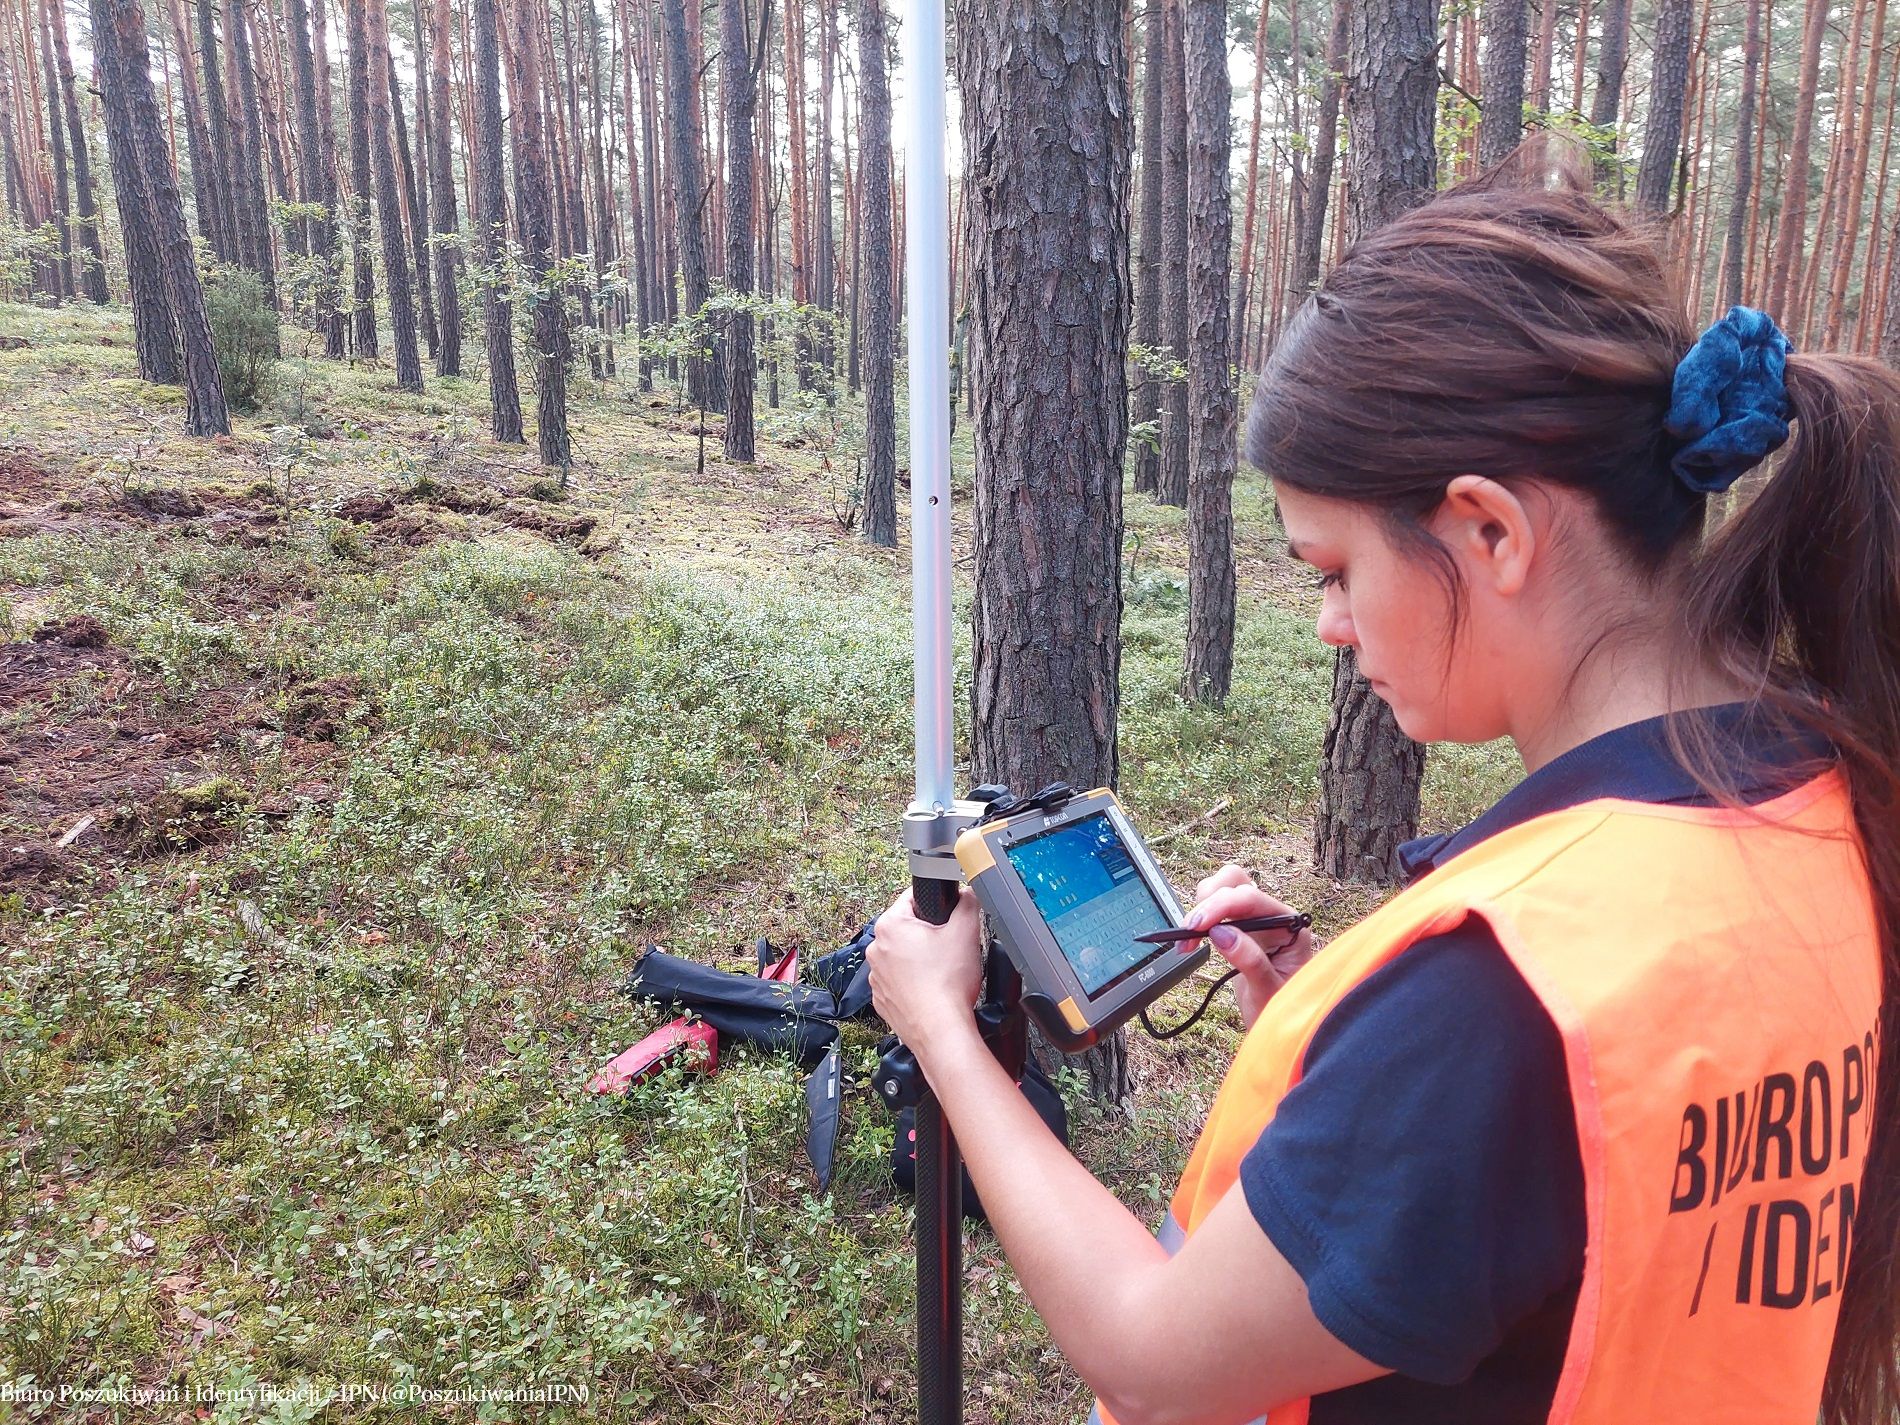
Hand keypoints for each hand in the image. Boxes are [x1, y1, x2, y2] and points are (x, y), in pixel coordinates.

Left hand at [868, 886, 984, 1054]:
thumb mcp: (966, 931)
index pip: (912, 898)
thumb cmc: (947, 984)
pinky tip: (932, 989)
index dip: (935, 906)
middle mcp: (876, 949)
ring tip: (942, 972)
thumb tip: (967, 893)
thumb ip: (968, 902)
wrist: (941, 1030)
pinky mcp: (882, 998)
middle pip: (907, 928)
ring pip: (902, 956)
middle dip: (928, 935)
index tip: (947, 919)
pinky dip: (914, 983)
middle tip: (949, 948)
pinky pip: (899, 981)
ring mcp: (876, 976)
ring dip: (920, 960)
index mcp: (890, 926)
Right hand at [1184, 864, 1316, 1029]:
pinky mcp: (1240, 928)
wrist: (1283, 1027)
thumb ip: (1250, 961)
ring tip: (1189, 938)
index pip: (1252, 900)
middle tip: (1189, 932)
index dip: (1221, 907)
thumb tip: (1221, 933)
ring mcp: (1256, 920)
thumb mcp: (1269, 991)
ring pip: (1223, 888)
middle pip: (1236, 884)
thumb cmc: (1285, 1011)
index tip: (1197, 926)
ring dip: (1202, 906)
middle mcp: (1273, 916)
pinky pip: (1216, 907)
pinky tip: (1193, 938)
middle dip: (1208, 903)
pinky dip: (1200, 916)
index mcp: (1290, 927)